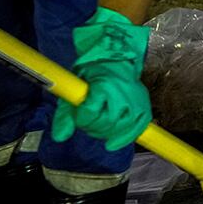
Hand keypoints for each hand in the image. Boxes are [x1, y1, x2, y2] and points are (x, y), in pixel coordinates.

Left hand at [50, 7, 152, 150]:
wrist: (116, 60)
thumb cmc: (93, 73)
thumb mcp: (74, 90)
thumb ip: (65, 114)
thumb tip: (59, 137)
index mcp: (104, 85)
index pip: (91, 113)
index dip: (81, 118)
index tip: (79, 113)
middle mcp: (123, 93)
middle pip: (106, 123)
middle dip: (92, 126)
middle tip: (88, 120)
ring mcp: (135, 101)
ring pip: (119, 128)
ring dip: (105, 132)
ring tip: (99, 125)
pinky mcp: (143, 107)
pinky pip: (136, 129)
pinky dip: (124, 138)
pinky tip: (112, 143)